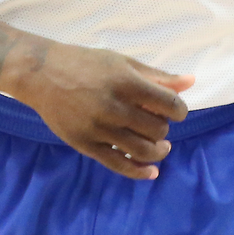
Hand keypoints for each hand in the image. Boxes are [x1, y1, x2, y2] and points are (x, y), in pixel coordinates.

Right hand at [1, 40, 191, 178]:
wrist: (42, 74)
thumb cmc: (85, 63)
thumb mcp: (123, 62)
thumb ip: (157, 75)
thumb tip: (191, 81)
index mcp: (127, 82)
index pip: (170, 105)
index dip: (179, 110)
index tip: (174, 110)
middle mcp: (114, 107)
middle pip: (158, 129)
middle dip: (164, 128)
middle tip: (156, 122)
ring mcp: (99, 128)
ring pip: (142, 151)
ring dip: (158, 151)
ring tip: (159, 146)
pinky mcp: (86, 144)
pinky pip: (119, 165)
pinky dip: (139, 172)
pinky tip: (151, 171)